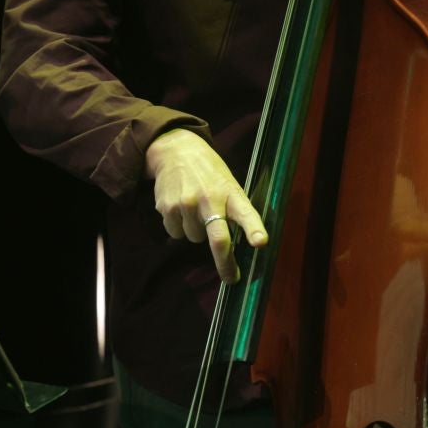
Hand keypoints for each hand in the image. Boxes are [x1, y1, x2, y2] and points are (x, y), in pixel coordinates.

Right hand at [144, 128, 267, 282]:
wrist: (175, 150)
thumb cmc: (208, 171)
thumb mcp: (227, 182)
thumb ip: (234, 207)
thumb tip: (246, 240)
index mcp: (230, 192)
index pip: (245, 212)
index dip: (253, 228)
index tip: (260, 242)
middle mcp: (209, 199)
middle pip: (218, 239)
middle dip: (225, 262)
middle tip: (231, 277)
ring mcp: (186, 204)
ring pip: (195, 239)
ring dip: (196, 231)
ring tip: (195, 209)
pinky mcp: (167, 208)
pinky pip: (176, 233)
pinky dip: (179, 227)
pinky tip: (180, 208)